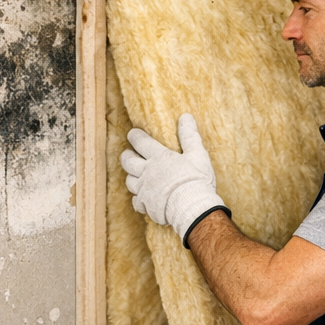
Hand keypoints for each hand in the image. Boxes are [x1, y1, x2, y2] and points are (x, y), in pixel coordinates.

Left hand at [120, 113, 228, 244]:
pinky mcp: (146, 206)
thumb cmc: (196, 179)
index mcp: (159, 157)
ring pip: (129, 181)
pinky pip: (136, 201)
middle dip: (126, 156)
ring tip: (136, 175)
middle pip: (128, 161)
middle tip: (129, 154)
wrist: (192, 207)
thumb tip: (186, 117)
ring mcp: (144, 190)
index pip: (140, 142)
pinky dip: (138, 199)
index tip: (132, 134)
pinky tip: (143, 198)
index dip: (135, 136)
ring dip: (132, 177)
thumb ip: (189, 135)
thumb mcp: (197, 154)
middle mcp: (147, 172)